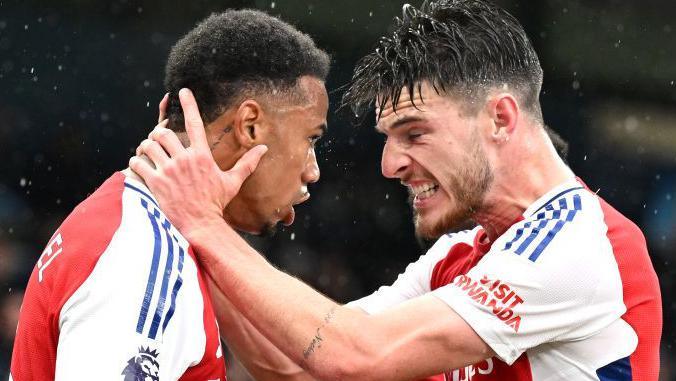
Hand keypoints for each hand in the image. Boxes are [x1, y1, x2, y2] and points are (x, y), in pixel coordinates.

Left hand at [129, 88, 267, 236]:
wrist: (201, 225)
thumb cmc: (216, 203)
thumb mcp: (233, 182)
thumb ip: (247, 163)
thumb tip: (264, 149)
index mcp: (202, 156)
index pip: (195, 123)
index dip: (189, 104)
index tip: (183, 91)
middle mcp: (184, 160)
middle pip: (163, 133)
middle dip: (157, 134)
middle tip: (157, 141)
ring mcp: (168, 171)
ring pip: (148, 146)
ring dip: (145, 147)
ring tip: (146, 153)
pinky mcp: (155, 183)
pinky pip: (138, 164)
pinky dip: (135, 163)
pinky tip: (138, 166)